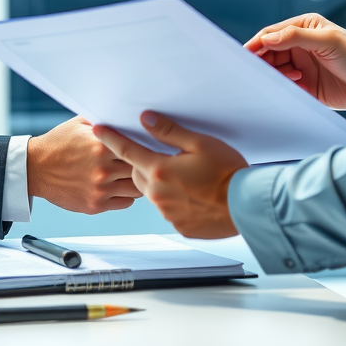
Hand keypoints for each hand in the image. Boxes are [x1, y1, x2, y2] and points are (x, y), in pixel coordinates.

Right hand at [27, 116, 141, 213]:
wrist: (35, 168)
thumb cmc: (58, 144)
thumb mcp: (79, 124)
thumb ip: (104, 121)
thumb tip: (125, 115)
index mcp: (101, 146)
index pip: (138, 146)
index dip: (147, 146)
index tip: (151, 145)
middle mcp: (103, 169)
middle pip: (141, 168)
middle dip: (145, 164)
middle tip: (148, 160)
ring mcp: (100, 189)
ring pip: (137, 189)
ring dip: (138, 181)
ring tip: (135, 174)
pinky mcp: (95, 205)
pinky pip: (126, 202)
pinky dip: (127, 195)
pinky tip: (121, 185)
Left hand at [93, 112, 246, 238]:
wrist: (247, 205)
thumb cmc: (228, 172)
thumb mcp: (200, 143)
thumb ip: (169, 132)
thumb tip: (146, 119)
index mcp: (160, 170)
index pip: (127, 150)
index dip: (111, 138)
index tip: (98, 129)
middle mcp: (159, 194)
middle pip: (138, 174)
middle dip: (144, 163)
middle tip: (163, 155)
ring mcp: (168, 213)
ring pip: (154, 193)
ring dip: (162, 183)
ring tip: (187, 177)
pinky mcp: (180, 226)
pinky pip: (169, 210)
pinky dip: (176, 200)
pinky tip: (194, 195)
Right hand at [245, 13, 345, 110]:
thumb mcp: (328, 41)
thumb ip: (295, 37)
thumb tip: (266, 38)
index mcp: (304, 28)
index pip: (272, 34)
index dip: (257, 43)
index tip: (244, 55)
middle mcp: (299, 46)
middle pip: (269, 53)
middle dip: (263, 61)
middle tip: (257, 71)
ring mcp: (301, 66)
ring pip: (275, 71)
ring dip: (276, 75)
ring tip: (293, 78)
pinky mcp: (305, 86)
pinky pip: (285, 87)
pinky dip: (282, 88)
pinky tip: (294, 88)